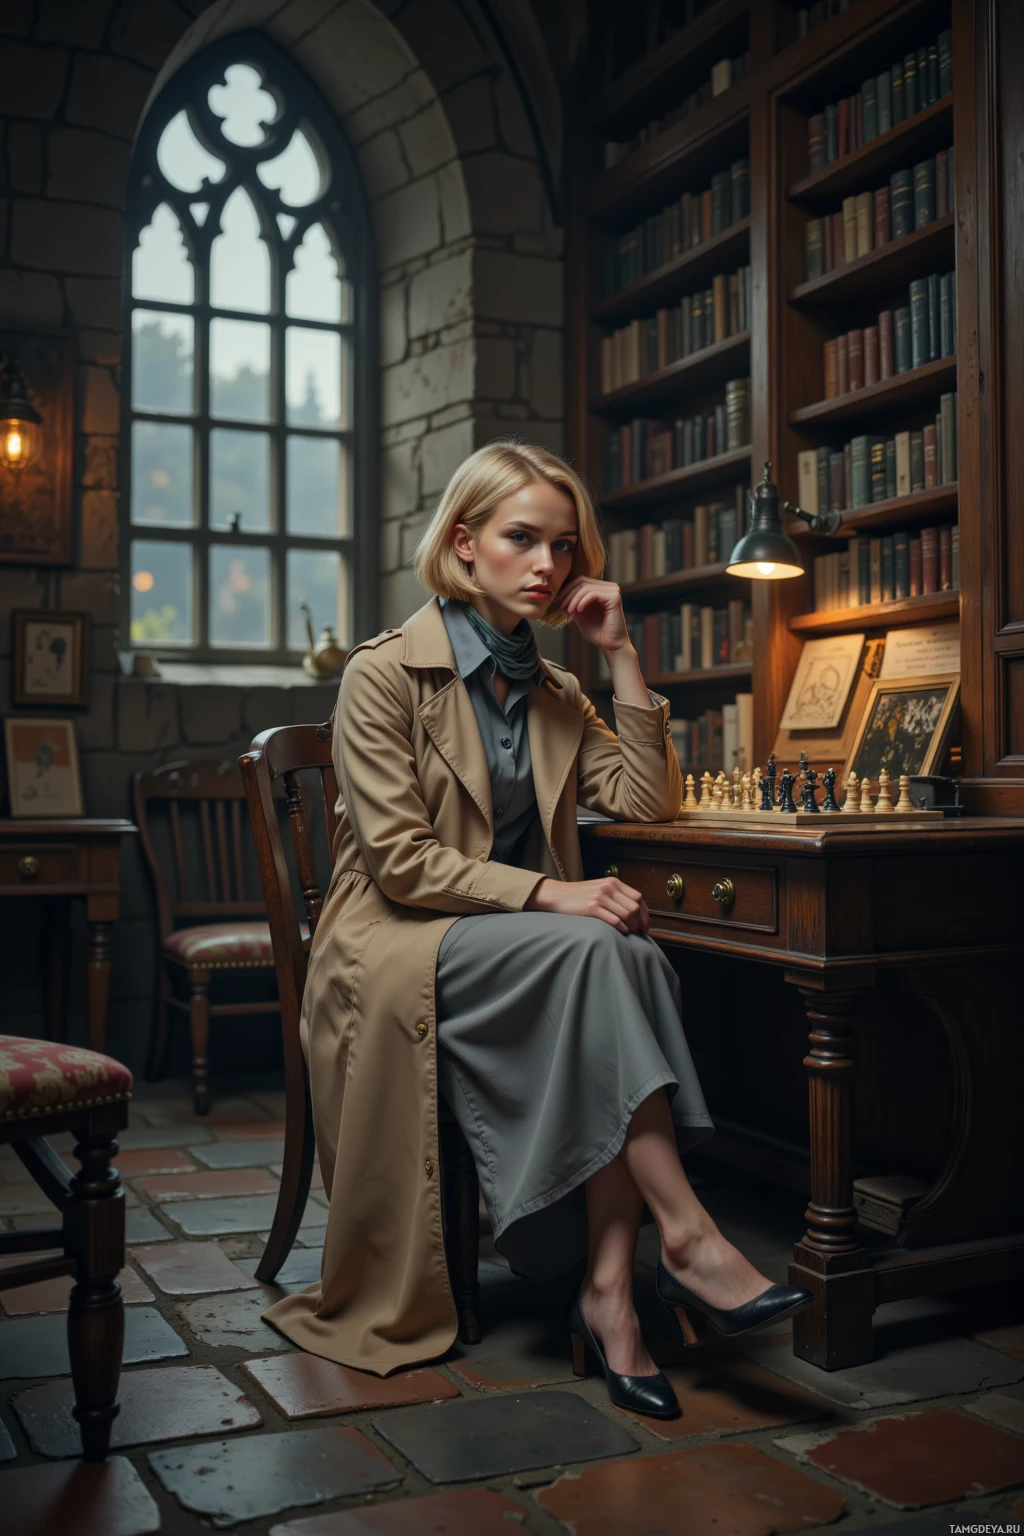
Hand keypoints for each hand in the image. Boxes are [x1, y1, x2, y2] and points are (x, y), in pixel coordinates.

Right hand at [525, 876, 649, 934]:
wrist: (557, 895)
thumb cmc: (579, 896)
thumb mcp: (600, 889)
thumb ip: (616, 896)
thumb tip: (635, 912)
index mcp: (613, 882)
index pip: (638, 898)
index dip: (645, 913)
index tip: (644, 925)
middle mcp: (608, 887)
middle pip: (635, 907)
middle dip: (640, 922)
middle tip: (639, 932)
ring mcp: (600, 897)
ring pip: (627, 915)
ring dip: (631, 927)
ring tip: (629, 933)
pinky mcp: (592, 908)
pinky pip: (614, 920)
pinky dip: (621, 928)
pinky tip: (621, 932)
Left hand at [551, 576, 629, 652]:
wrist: (610, 645)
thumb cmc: (597, 632)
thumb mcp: (580, 614)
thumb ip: (574, 602)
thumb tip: (561, 593)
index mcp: (602, 589)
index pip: (581, 581)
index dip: (567, 590)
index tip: (558, 602)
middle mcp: (609, 587)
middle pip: (582, 581)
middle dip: (568, 594)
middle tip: (562, 607)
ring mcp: (613, 591)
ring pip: (586, 587)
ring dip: (573, 600)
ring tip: (569, 611)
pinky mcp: (614, 597)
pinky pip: (593, 594)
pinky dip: (582, 602)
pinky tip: (578, 611)